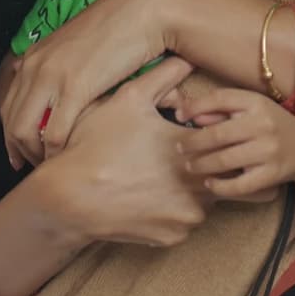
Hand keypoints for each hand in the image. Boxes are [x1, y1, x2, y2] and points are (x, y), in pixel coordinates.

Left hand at [0, 0, 177, 167]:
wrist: (143, 11)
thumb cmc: (119, 31)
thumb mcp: (79, 50)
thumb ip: (63, 70)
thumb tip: (61, 96)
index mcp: (35, 57)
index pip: (7, 104)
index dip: (10, 135)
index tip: (18, 154)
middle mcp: (35, 67)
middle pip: (10, 122)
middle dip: (18, 151)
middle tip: (31, 169)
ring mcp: (52, 77)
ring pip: (24, 131)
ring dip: (35, 156)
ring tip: (52, 168)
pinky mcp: (74, 88)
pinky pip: (53, 133)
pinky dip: (55, 152)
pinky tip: (67, 160)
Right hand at [44, 56, 216, 247]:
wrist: (68, 197)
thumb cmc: (96, 144)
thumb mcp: (128, 100)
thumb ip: (163, 77)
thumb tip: (186, 58)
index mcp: (193, 150)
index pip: (227, 141)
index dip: (213, 135)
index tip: (199, 133)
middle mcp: (198, 186)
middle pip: (220, 171)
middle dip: (204, 163)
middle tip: (176, 156)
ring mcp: (186, 217)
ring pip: (203, 199)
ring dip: (190, 189)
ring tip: (159, 175)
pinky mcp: (172, 237)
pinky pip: (183, 222)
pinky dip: (172, 211)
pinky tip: (148, 196)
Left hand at [176, 88, 294, 198]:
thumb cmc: (267, 124)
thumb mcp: (248, 108)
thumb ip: (219, 109)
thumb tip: (187, 114)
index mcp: (256, 103)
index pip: (220, 99)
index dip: (195, 107)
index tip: (178, 116)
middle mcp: (263, 125)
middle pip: (218, 134)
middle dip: (193, 142)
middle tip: (179, 148)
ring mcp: (268, 151)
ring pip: (225, 160)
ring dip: (201, 164)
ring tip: (190, 166)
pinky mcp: (271, 175)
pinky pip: (240, 185)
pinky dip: (220, 186)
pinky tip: (209, 183)